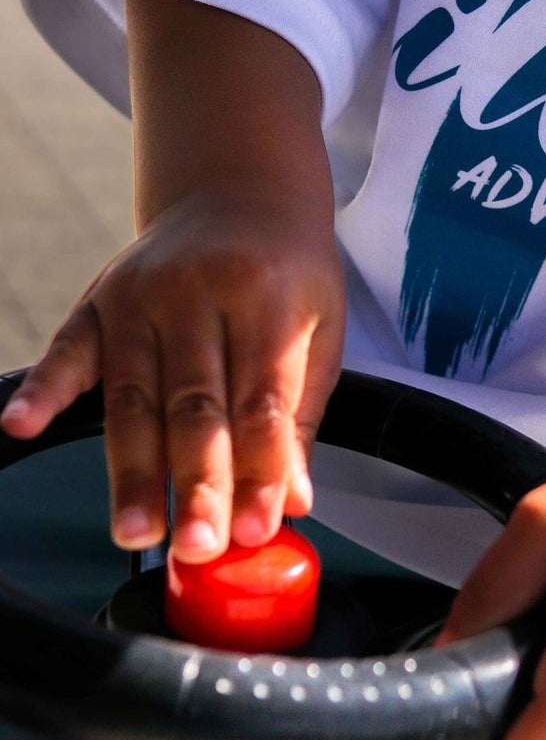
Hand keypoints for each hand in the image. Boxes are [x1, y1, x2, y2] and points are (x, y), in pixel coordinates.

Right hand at [0, 190, 345, 562]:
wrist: (240, 192)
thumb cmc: (286, 272)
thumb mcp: (321, 330)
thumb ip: (299, 417)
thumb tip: (292, 501)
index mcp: (268, 300)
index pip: (260, 402)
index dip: (258, 471)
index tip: (255, 529)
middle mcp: (199, 294)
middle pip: (195, 406)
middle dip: (198, 483)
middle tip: (198, 547)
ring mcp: (142, 295)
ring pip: (135, 396)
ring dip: (134, 469)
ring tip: (137, 530)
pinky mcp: (99, 299)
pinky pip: (69, 350)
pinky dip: (45, 389)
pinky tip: (22, 425)